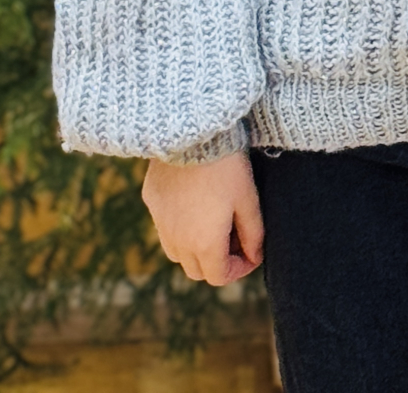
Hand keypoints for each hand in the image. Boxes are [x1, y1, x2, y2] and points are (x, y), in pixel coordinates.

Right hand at [141, 150, 264, 285]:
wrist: (195, 131)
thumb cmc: (227, 165)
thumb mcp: (248, 199)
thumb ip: (253, 234)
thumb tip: (255, 255)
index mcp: (204, 244)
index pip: (219, 277)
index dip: (239, 269)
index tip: (251, 252)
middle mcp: (177, 240)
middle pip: (196, 270)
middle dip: (217, 261)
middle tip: (234, 236)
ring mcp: (160, 221)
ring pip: (176, 252)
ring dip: (194, 248)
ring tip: (213, 222)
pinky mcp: (151, 200)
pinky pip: (164, 225)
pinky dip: (178, 225)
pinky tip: (193, 201)